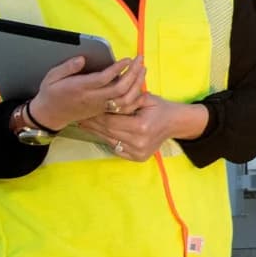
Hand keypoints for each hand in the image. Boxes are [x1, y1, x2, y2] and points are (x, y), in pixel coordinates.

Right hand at [27, 55, 144, 131]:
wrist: (51, 114)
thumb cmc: (51, 93)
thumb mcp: (52, 77)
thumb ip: (67, 67)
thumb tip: (82, 59)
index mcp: (80, 88)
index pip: (103, 79)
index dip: (117, 69)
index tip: (126, 59)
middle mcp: (93, 98)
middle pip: (119, 89)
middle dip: (132, 74)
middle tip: (139, 60)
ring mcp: (100, 106)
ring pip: (125, 99)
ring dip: (137, 85)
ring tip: (142, 69)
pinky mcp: (104, 110)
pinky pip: (124, 107)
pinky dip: (135, 98)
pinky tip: (141, 86)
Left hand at [79, 93, 207, 160]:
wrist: (175, 123)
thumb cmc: (159, 107)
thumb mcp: (144, 98)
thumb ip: (125, 100)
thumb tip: (103, 100)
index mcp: (141, 127)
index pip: (110, 121)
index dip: (96, 115)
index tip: (84, 109)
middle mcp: (139, 142)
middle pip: (108, 132)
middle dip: (93, 124)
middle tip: (80, 116)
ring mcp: (139, 152)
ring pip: (110, 141)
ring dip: (96, 132)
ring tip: (85, 124)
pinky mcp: (138, 158)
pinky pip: (117, 148)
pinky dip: (108, 140)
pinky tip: (98, 133)